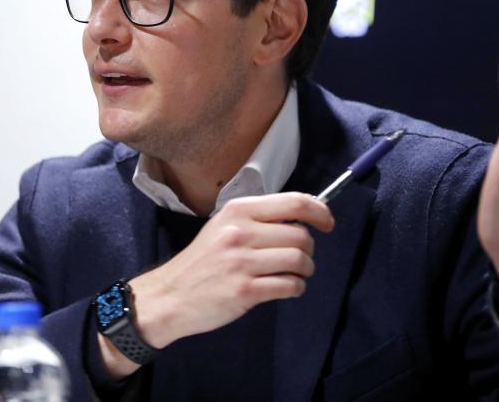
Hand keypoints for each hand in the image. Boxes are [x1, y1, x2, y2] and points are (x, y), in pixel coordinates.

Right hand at [100, 192, 333, 376]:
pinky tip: (286, 288)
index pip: (294, 202)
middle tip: (299, 258)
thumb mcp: (224, 226)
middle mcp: (240, 232)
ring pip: (299, 260)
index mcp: (238, 210)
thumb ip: (259, 219)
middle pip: (301, 235)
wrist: (171, 295)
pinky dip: (296, 288)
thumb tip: (303, 217)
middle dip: (309, 249)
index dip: (320, 211)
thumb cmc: (203, 260)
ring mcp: (242, 262)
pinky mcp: (245, 291)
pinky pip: (290, 286)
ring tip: (294, 274)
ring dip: (305, 270)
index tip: (328, 222)